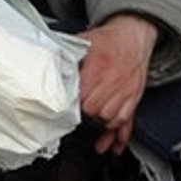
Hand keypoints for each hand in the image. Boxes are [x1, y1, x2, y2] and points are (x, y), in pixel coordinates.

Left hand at [76, 13, 158, 155]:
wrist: (134, 33)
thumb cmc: (107, 39)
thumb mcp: (84, 41)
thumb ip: (67, 53)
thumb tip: (47, 62)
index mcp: (100, 67)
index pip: (83, 95)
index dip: (72, 103)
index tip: (63, 107)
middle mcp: (115, 81)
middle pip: (96, 111)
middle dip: (84, 115)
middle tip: (74, 115)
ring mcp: (126, 92)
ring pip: (111, 119)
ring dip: (99, 124)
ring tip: (89, 123)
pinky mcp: (134, 98)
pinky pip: (128, 122)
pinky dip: (118, 136)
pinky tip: (111, 146)